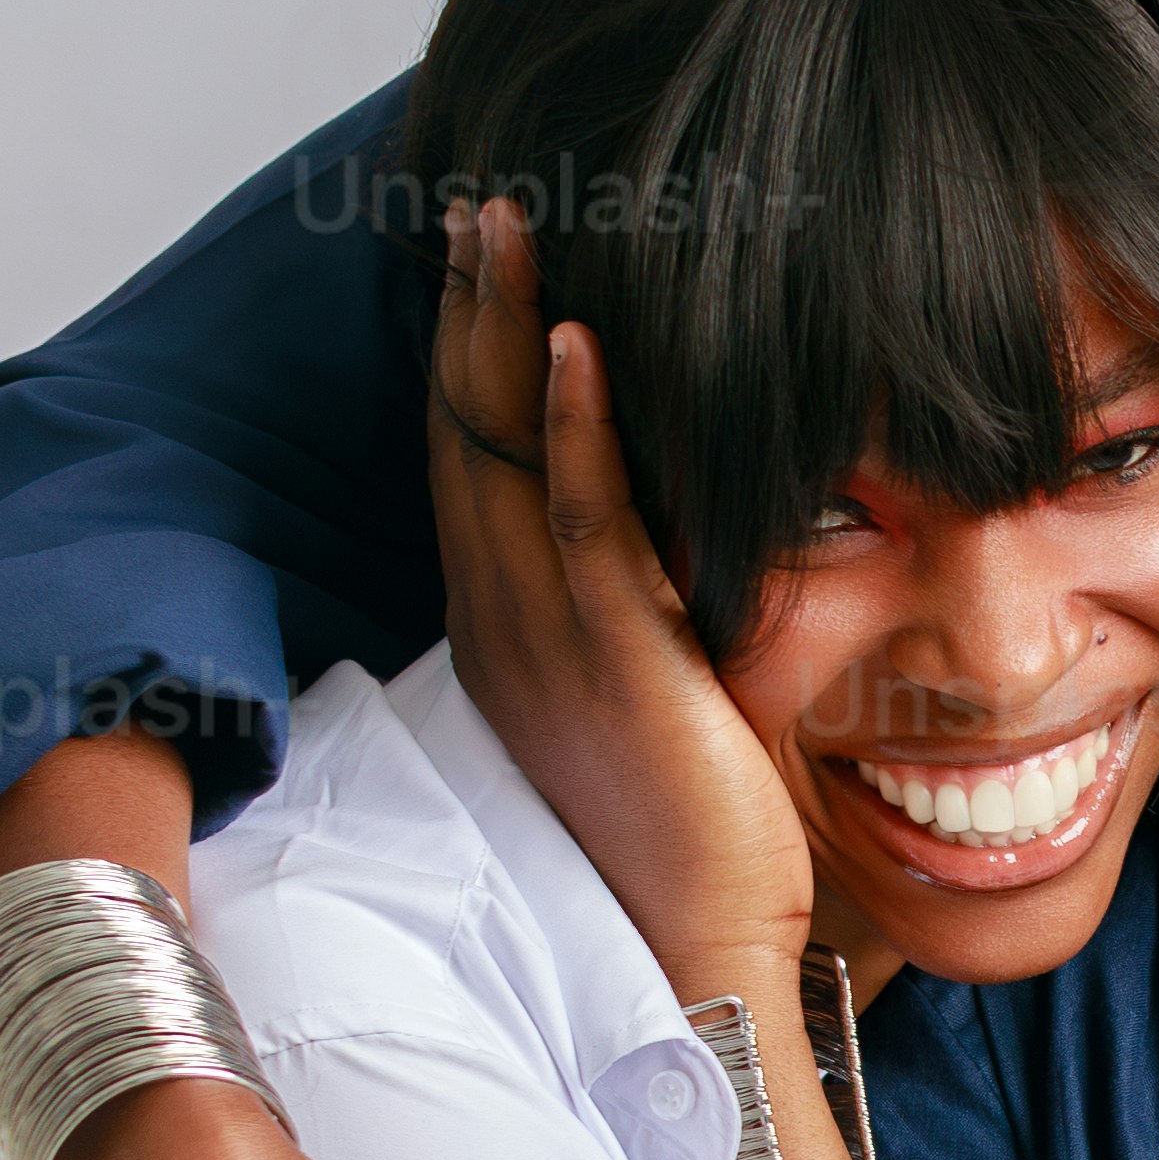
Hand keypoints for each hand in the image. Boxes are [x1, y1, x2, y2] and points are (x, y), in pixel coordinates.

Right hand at [431, 197, 811, 988]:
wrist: (695, 960)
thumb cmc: (688, 843)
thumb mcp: (644, 701)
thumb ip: (639, 616)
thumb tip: (671, 553)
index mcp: (506, 631)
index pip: (468, 464)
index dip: (465, 357)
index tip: (475, 261)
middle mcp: (504, 623)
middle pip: (463, 432)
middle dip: (465, 309)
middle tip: (477, 199)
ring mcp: (549, 639)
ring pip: (502, 454)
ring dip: (502, 328)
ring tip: (508, 222)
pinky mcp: (616, 662)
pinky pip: (585, 523)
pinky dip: (574, 426)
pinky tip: (574, 341)